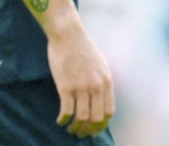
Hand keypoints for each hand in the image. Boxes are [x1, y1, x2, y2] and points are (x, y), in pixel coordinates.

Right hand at [47, 20, 114, 136]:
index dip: (102, 124)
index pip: (108, 112)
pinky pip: (66, 109)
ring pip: (81, 117)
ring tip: (70, 130)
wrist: (67, 33)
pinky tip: (59, 121)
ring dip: (76, 127)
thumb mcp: (100, 64)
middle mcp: (96, 87)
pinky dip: (63, 119)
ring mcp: (81, 87)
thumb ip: (102, 81)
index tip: (95, 129)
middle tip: (81, 134)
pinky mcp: (65, 85)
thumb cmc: (81, 46)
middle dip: (89, 130)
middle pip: (96, 118)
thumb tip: (100, 98)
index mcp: (107, 82)